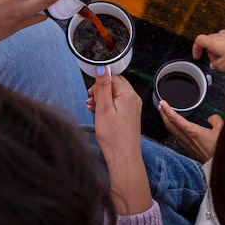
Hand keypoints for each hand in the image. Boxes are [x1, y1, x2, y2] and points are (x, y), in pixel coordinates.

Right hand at [88, 66, 151, 214]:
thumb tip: (102, 67)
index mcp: (128, 95)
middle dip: (101, 90)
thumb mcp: (103, 108)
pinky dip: (108, 105)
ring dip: (103, 98)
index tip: (91, 93)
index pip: (112, 77)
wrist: (123, 157)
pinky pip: (118, 103)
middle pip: (115, 84)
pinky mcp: (131, 115)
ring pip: (116, 94)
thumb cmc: (113, 136)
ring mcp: (133, 107)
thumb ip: (103, 86)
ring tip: (93, 108)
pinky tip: (100, 114)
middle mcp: (133, 99)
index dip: (100, 83)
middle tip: (91, 100)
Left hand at [159, 100, 221, 162]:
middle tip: (160, 106)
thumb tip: (212, 118)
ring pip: (172, 131)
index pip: (175, 118)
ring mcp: (185, 144)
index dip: (167, 109)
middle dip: (163, 114)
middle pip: (169, 124)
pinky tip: (175, 129)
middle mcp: (186, 137)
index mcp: (191, 131)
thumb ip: (215, 120)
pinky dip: (173, 130)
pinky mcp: (188, 149)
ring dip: (167, 122)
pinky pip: (176, 137)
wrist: (218, 164)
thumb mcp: (221, 130)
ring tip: (165, 115)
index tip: (162, 103)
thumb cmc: (219, 149)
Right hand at [192, 30, 224, 72]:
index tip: (197, 55)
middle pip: (210, 40)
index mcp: (214, 41)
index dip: (196, 49)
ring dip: (220, 49)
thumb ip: (214, 65)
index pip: (199, 40)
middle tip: (215, 61)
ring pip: (221, 40)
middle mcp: (223, 34)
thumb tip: (214, 64)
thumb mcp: (223, 67)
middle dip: (210, 52)